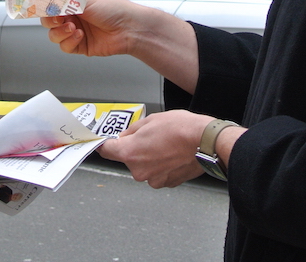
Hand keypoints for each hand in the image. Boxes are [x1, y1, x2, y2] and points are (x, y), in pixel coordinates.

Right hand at [40, 0, 147, 57]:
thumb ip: (59, 0)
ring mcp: (74, 29)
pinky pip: (64, 46)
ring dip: (60, 32)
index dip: (41, 4)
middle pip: (46, 19)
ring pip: (53, 34)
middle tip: (58, 18)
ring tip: (73, 27)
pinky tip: (79, 35)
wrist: (129, 28)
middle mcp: (71, 13)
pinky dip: (69, 41)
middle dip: (49, 20)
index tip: (38, 7)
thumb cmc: (113, 8)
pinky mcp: (78, 44)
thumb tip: (42, 0)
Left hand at [97, 110, 211, 187]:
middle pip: (128, 159)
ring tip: (166, 145)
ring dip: (150, 158)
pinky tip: (173, 154)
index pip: (106, 151)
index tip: (101, 143)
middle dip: (135, 149)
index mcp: (130, 153)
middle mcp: (139, 171)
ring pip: (145, 167)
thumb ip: (132, 131)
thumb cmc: (180, 128)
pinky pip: (158, 174)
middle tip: (150, 137)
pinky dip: (162, 166)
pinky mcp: (167, 183)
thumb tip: (125, 136)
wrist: (205, 141)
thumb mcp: (150, 120)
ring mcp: (154, 180)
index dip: (103, 145)